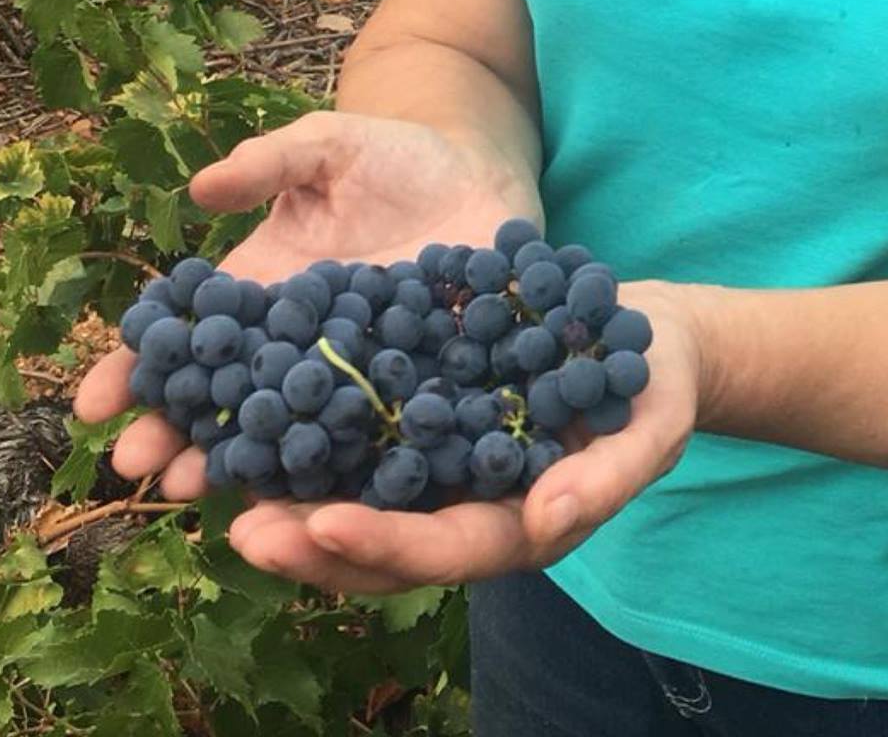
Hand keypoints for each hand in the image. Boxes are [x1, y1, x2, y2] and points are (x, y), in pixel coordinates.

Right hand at [74, 109, 533, 499]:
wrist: (480, 173)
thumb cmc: (392, 157)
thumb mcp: (327, 145)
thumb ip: (270, 164)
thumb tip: (199, 188)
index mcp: (261, 291)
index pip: (188, 337)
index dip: (138, 367)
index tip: (94, 403)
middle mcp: (296, 346)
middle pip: (226, 398)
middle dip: (176, 432)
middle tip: (136, 467)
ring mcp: (352, 373)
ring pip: (287, 431)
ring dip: (242, 462)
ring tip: (197, 488)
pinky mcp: (413, 387)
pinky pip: (371, 436)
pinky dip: (341, 468)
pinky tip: (313, 496)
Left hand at [225, 280, 702, 595]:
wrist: (651, 337)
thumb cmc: (659, 386)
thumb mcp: (653, 426)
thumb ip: (607, 478)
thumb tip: (549, 525)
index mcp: (520, 525)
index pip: (441, 551)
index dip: (382, 546)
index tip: (321, 528)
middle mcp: (470, 506)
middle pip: (383, 545)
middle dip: (311, 544)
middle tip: (243, 528)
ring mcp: (445, 465)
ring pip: (360, 498)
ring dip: (296, 498)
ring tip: (227, 485)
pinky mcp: (430, 415)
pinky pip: (366, 436)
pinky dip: (316, 432)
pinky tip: (266, 412)